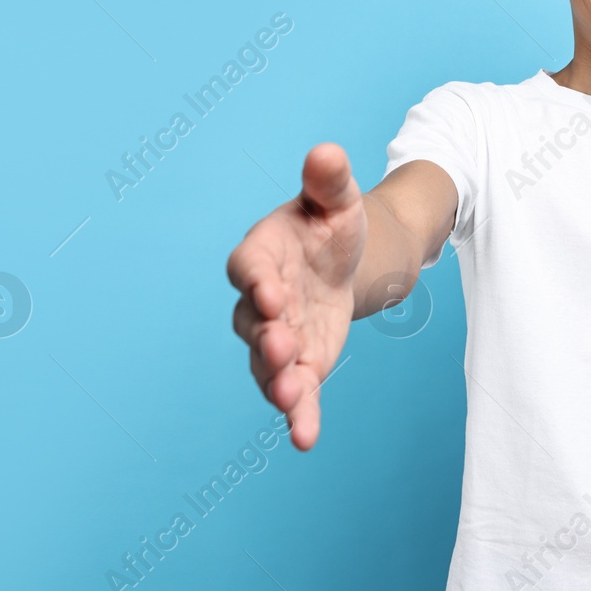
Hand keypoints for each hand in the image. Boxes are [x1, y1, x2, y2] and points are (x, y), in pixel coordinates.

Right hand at [228, 143, 365, 449]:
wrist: (341, 260)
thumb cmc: (328, 223)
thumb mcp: (337, 199)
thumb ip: (328, 180)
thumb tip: (326, 152)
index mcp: (261, 253)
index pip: (248, 268)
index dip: (257, 281)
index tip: (271, 294)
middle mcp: (259, 300)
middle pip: (253, 323)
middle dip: (267, 338)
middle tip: (284, 350)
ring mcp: (276, 336)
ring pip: (266, 365)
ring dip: (277, 384)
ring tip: (291, 401)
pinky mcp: (300, 365)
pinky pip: (295, 392)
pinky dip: (299, 415)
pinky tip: (304, 438)